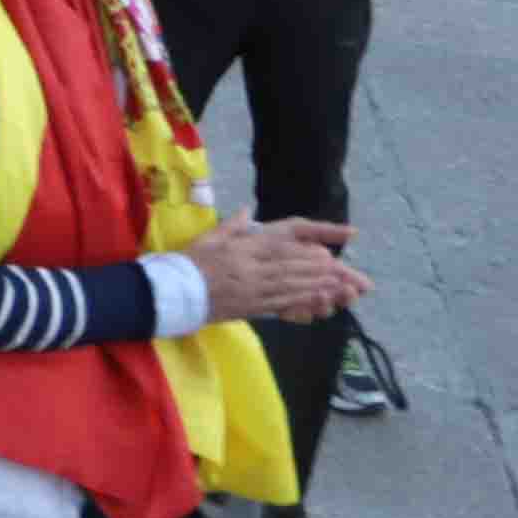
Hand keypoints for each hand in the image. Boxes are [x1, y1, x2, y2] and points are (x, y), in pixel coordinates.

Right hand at [184, 212, 370, 325]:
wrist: (173, 292)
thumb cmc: (189, 263)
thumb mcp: (207, 238)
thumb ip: (230, 226)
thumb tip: (246, 210)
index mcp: (240, 250)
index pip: (278, 249)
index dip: (305, 253)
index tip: (325, 253)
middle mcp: (249, 268)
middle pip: (290, 269)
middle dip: (319, 271)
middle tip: (343, 272)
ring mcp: (251, 290)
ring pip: (290, 287)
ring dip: (317, 287)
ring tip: (339, 287)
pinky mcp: (251, 307)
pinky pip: (280, 305)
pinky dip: (302, 303)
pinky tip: (318, 304)